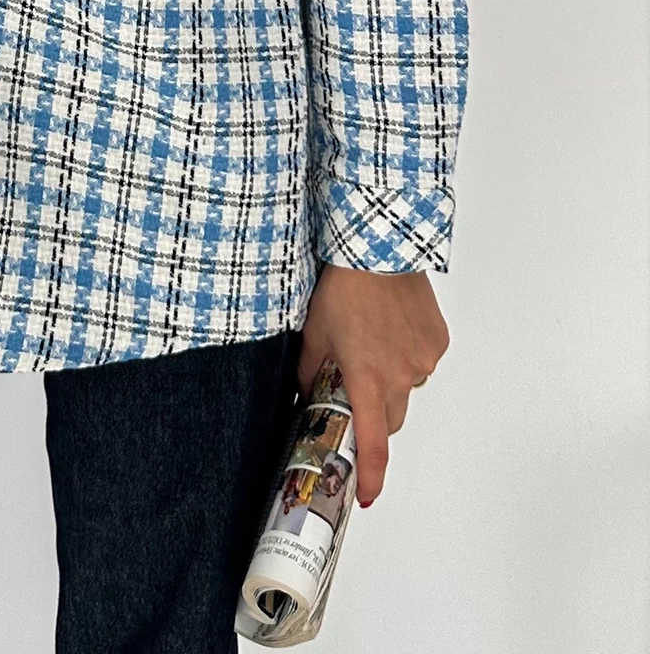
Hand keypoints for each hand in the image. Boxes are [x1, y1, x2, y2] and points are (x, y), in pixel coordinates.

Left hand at [297, 264, 448, 507]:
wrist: (378, 249)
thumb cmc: (344, 288)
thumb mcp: (314, 334)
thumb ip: (309, 373)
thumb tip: (307, 395)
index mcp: (367, 381)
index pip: (373, 444)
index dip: (370, 476)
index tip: (365, 495)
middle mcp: (401, 377)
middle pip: (390, 417)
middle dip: (373, 411)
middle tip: (355, 384)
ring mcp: (423, 360)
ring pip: (407, 388)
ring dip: (391, 379)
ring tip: (372, 341)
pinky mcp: (437, 342)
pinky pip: (421, 361)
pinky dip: (407, 355)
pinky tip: (391, 328)